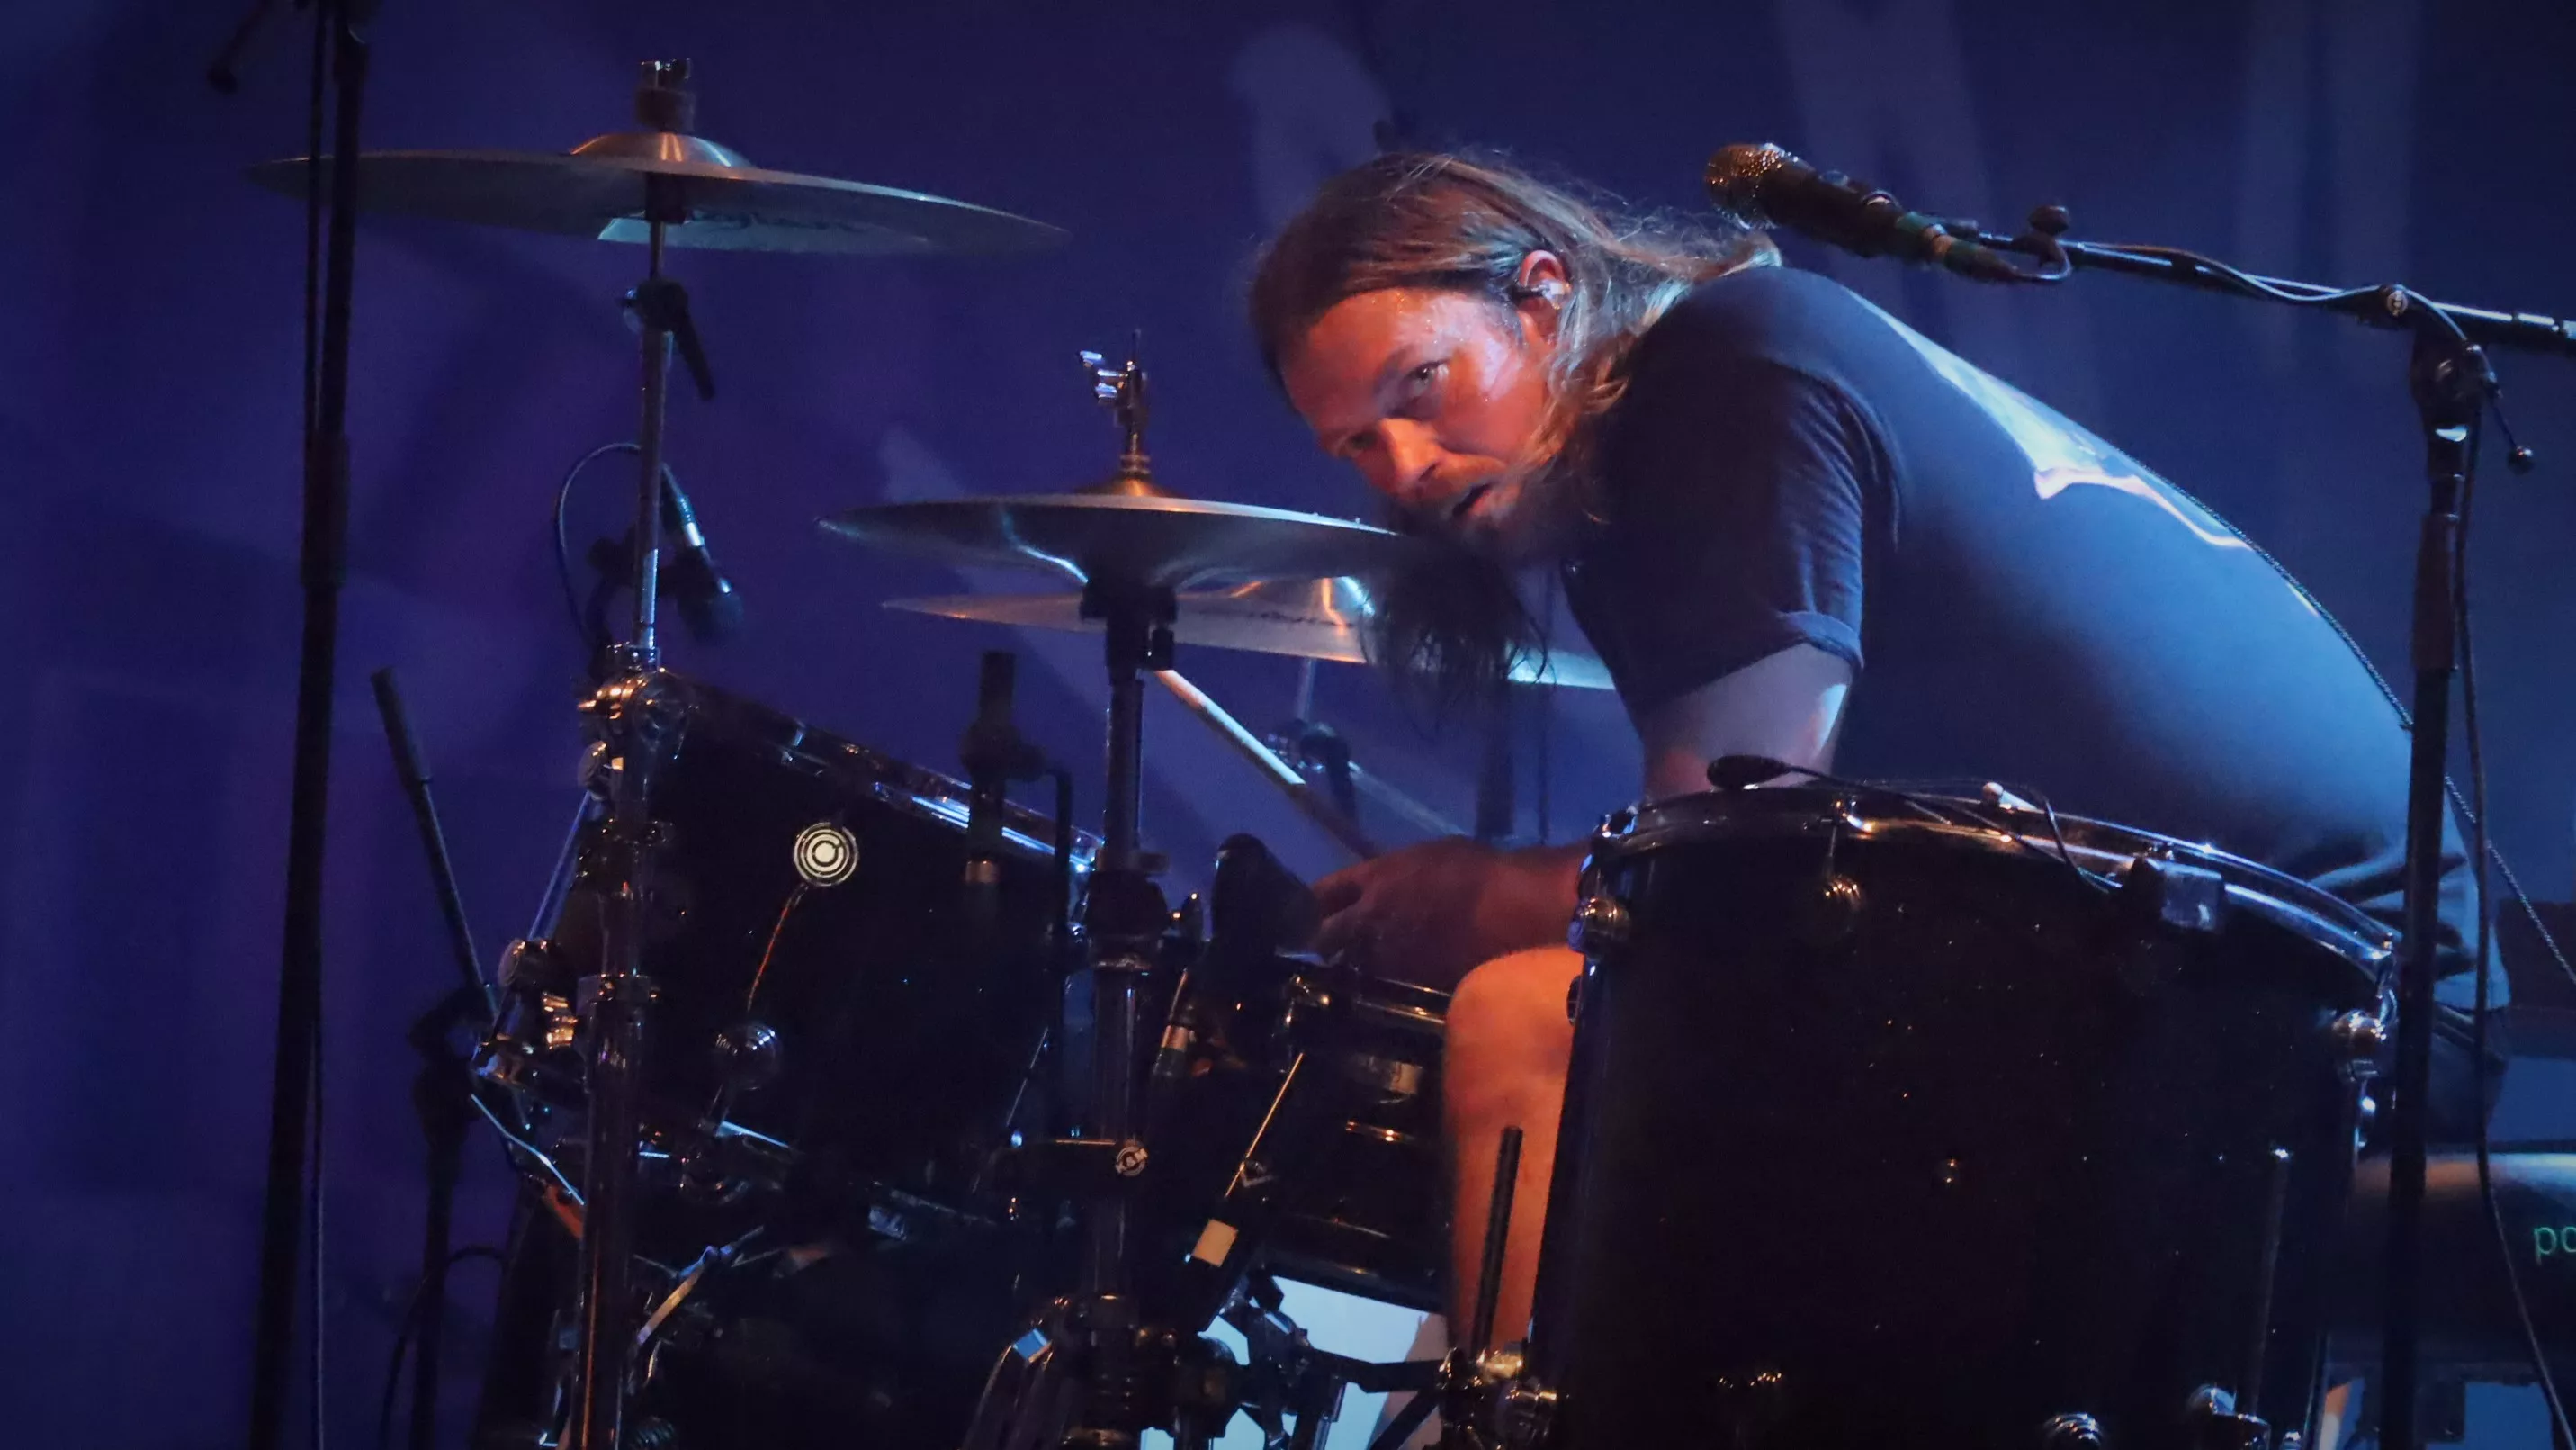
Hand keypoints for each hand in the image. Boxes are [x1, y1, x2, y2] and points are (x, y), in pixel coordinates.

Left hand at [1312, 838, 1581, 986]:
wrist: (1511, 911)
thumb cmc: (1477, 873)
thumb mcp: (1425, 857)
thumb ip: (1392, 874)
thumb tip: (1379, 886)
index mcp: (1372, 880)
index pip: (1320, 893)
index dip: (1311, 903)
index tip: (1307, 909)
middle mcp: (1368, 919)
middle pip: (1323, 937)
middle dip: (1323, 941)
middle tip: (1330, 944)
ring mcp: (1386, 955)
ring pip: (1350, 966)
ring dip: (1353, 964)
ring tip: (1361, 964)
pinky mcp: (1406, 983)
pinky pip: (1382, 985)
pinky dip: (1382, 983)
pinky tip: (1391, 980)